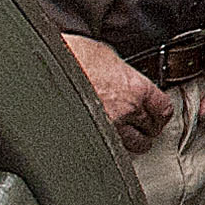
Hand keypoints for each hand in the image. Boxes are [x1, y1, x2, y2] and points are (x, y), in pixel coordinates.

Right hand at [62, 35, 174, 152]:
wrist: (42, 66)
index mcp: (136, 88)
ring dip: (129, 143)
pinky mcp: (88, 140)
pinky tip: (102, 142)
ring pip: (130, 147)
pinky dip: (107, 148)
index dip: (159, 114)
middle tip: (141, 128)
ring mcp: (107, 129)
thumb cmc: (69, 53)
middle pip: (149, 131)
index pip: (163, 110)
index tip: (156, 115)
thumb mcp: (105, 55)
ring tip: (122, 138)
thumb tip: (124, 78)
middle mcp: (126, 111)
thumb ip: (121, 72)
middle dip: (146, 129)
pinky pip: (107, 151)